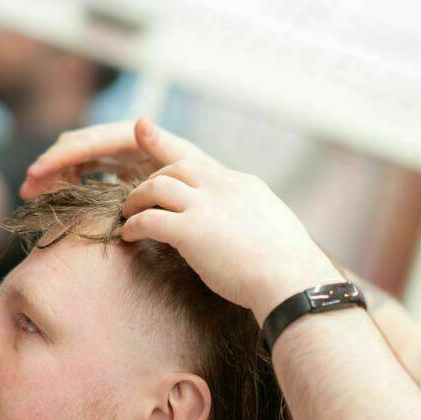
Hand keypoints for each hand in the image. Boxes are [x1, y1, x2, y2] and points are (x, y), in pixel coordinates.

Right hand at [19, 117, 213, 198]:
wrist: (217, 203)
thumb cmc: (209, 185)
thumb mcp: (190, 167)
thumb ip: (164, 147)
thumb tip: (140, 120)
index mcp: (141, 137)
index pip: (92, 141)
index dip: (63, 155)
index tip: (36, 172)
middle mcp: (129, 141)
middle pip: (80, 146)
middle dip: (51, 164)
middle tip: (27, 188)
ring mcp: (125, 156)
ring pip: (79, 158)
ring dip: (56, 173)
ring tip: (34, 194)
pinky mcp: (124, 171)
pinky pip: (89, 171)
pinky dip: (70, 181)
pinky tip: (57, 196)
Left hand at [121, 159, 340, 320]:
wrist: (290, 279)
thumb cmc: (290, 267)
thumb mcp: (276, 225)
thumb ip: (254, 217)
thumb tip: (249, 228)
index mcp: (244, 184)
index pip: (203, 164)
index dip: (175, 156)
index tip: (153, 140)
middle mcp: (223, 187)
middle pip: (176, 167)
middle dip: (154, 178)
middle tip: (142, 197)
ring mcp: (206, 206)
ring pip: (157, 185)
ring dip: (137, 198)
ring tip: (129, 212)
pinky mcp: (190, 231)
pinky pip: (149, 220)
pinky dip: (135, 225)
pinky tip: (130, 236)